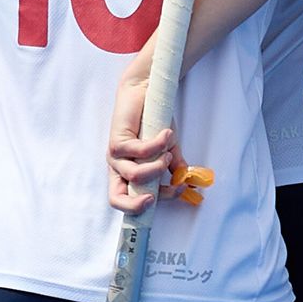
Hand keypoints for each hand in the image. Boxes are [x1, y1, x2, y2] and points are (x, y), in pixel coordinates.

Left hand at [107, 64, 181, 211]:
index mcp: (126, 176)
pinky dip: (158, 145)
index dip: (147, 208)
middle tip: (162, 193)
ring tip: (168, 151)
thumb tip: (188, 184)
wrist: (145, 93)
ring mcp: (114, 156)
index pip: (126, 202)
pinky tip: (166, 134)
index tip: (177, 191)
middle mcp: (116, 169)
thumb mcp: (166, 149)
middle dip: (138, 204)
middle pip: (117, 199)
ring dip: (158, 166)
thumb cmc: (153, 122)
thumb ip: (174, 167)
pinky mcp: (117, 141)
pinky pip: (140, 152)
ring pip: (135, 175)